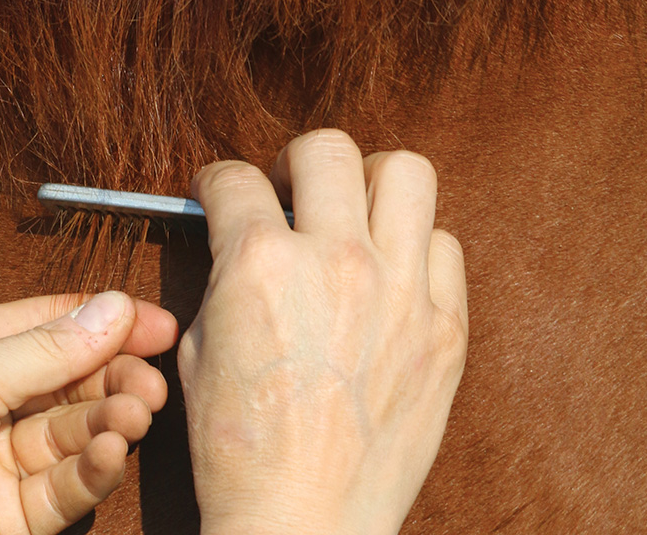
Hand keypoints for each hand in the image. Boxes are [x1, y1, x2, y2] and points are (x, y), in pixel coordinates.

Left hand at [0, 292, 177, 534]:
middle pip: (62, 378)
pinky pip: (65, 484)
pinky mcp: (10, 516)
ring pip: (70, 431)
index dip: (97, 321)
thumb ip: (43, 349)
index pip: (37, 324)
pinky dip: (93, 467)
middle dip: (110, 374)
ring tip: (135, 412)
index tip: (153, 322)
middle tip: (149, 378)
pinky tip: (110, 451)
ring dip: (108, 419)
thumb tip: (112, 310)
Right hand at [178, 130, 467, 534]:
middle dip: (295, 161)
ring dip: (368, 181)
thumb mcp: (201, 348)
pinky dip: (415, 245)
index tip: (222, 191)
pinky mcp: (445, 327)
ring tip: (352, 211)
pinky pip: (445, 244)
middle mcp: (335, 262)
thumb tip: (236, 239)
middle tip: (290, 191)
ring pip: (405, 171)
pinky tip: (390, 271)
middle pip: (327, 147)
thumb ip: (224, 275)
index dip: (218, 181)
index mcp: (260, 265)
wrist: (302, 518)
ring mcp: (400, 290)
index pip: (236, 178)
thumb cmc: (242, 448)